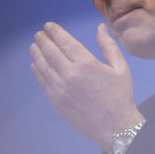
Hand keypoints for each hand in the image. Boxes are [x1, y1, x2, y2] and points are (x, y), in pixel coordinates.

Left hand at [30, 22, 144, 150]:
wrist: (114, 127)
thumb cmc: (120, 96)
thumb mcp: (121, 68)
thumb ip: (109, 46)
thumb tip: (100, 27)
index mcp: (87, 64)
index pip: (65, 42)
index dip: (55, 32)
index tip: (48, 26)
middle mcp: (70, 74)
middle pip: (51, 52)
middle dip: (43, 40)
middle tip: (39, 34)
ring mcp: (61, 89)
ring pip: (43, 66)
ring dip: (37, 54)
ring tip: (34, 46)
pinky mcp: (56, 101)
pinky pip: (43, 82)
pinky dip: (37, 71)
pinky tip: (35, 65)